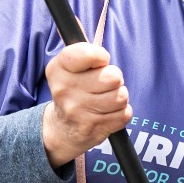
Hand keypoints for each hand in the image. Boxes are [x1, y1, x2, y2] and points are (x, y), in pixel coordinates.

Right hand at [42, 43, 131, 167]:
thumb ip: (86, 54)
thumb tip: (104, 58)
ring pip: (121, 96)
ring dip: (119, 96)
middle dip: (115, 79)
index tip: (100, 62)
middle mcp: (65, 90)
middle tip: (104, 84)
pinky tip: (108, 112)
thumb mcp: (69, 66)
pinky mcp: (93, 128)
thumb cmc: (74, 88)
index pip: (86, 54)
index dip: (100, 56)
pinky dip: (121, 112)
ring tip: (106, 98)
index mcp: (58, 69)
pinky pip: (125, 114)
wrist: (63, 127)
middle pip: (113, 77)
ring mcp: (78, 112)